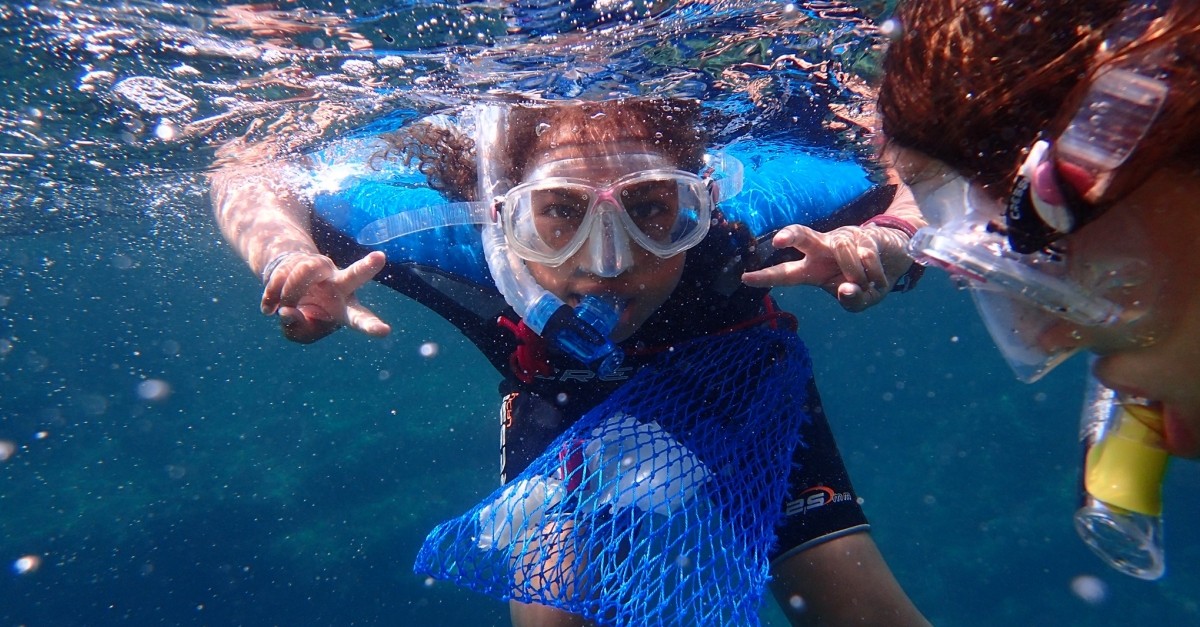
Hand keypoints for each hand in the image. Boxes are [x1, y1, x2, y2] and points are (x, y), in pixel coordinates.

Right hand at [260, 250, 391, 342]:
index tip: (385, 332)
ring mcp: (322, 268)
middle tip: (380, 257)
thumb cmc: (304, 315)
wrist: (288, 285)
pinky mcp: (302, 258)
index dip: (371, 326)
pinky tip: (269, 306)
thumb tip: (287, 311)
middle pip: (354, 275)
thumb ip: (296, 328)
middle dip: (366, 268)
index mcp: (347, 309)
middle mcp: (340, 285)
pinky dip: (271, 295)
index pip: (360, 318)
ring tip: (284, 308)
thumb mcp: (300, 333)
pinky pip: (281, 274)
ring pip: (302, 274)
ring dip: (287, 295)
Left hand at [741, 224, 913, 311]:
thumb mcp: (860, 301)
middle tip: (779, 240)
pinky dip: (873, 272)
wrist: (894, 259)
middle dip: (790, 236)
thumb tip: (846, 289)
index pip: (786, 272)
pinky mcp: (865, 234)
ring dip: (857, 273)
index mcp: (813, 270)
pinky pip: (866, 255)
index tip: (745, 278)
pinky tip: (878, 277)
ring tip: (866, 284)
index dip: (766, 276)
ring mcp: (843, 240)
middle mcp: (822, 251)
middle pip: (803, 236)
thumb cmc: (865, 281)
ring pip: (843, 252)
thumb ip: (852, 302)